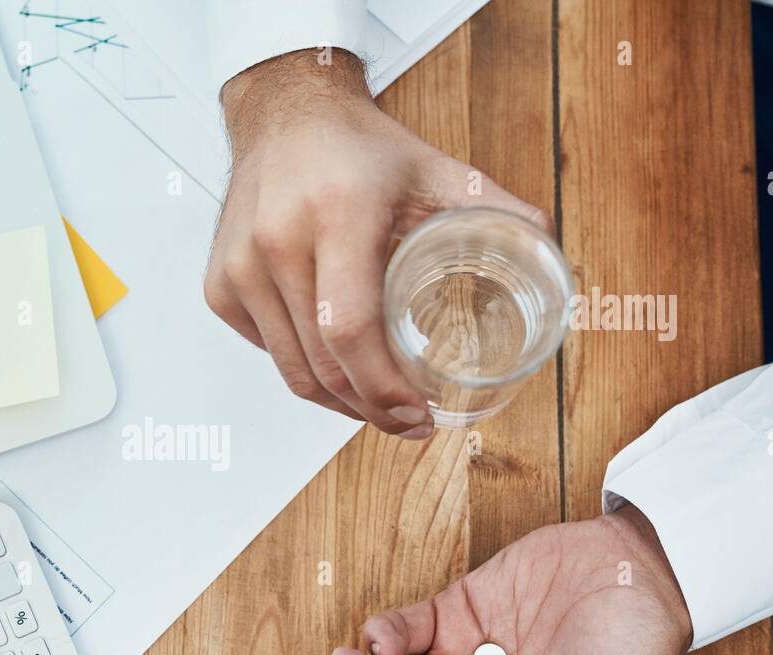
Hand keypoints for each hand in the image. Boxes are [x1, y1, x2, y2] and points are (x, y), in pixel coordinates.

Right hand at [204, 49, 552, 437]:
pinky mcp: (220, 285)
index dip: (384, 388)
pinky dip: (304, 372)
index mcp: (337, 213)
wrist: (284, 116)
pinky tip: (336, 368)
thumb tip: (551, 259)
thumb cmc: (357, 150)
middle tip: (408, 422)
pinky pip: (268, 352)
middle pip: (322, 364)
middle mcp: (279, 241)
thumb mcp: (437, 172)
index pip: (351, 329)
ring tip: (376, 409)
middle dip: (370, 410)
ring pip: (291, 370)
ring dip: (338, 403)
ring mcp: (241, 267)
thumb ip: (499, 214)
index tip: (417, 413)